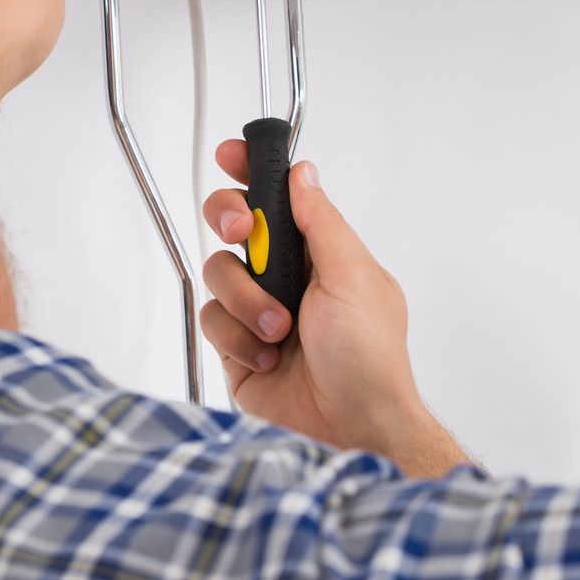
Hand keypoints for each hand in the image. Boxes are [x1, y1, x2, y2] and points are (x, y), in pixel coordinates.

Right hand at [199, 147, 469, 476]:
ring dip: (247, 300)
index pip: (279, 199)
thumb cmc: (369, 357)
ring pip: (218, 272)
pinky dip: (236, 335)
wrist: (351, 426)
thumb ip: (321, 222)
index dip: (252, 173)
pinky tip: (266, 355)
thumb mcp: (352, 276)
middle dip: (229, 221)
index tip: (230, 154)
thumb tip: (303, 173)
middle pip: (233, 224)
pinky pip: (211, 318)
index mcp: (320, 252)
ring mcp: (258, 310)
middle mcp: (287, 276)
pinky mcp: (236, 346)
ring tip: (280, 330)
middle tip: (240, 233)